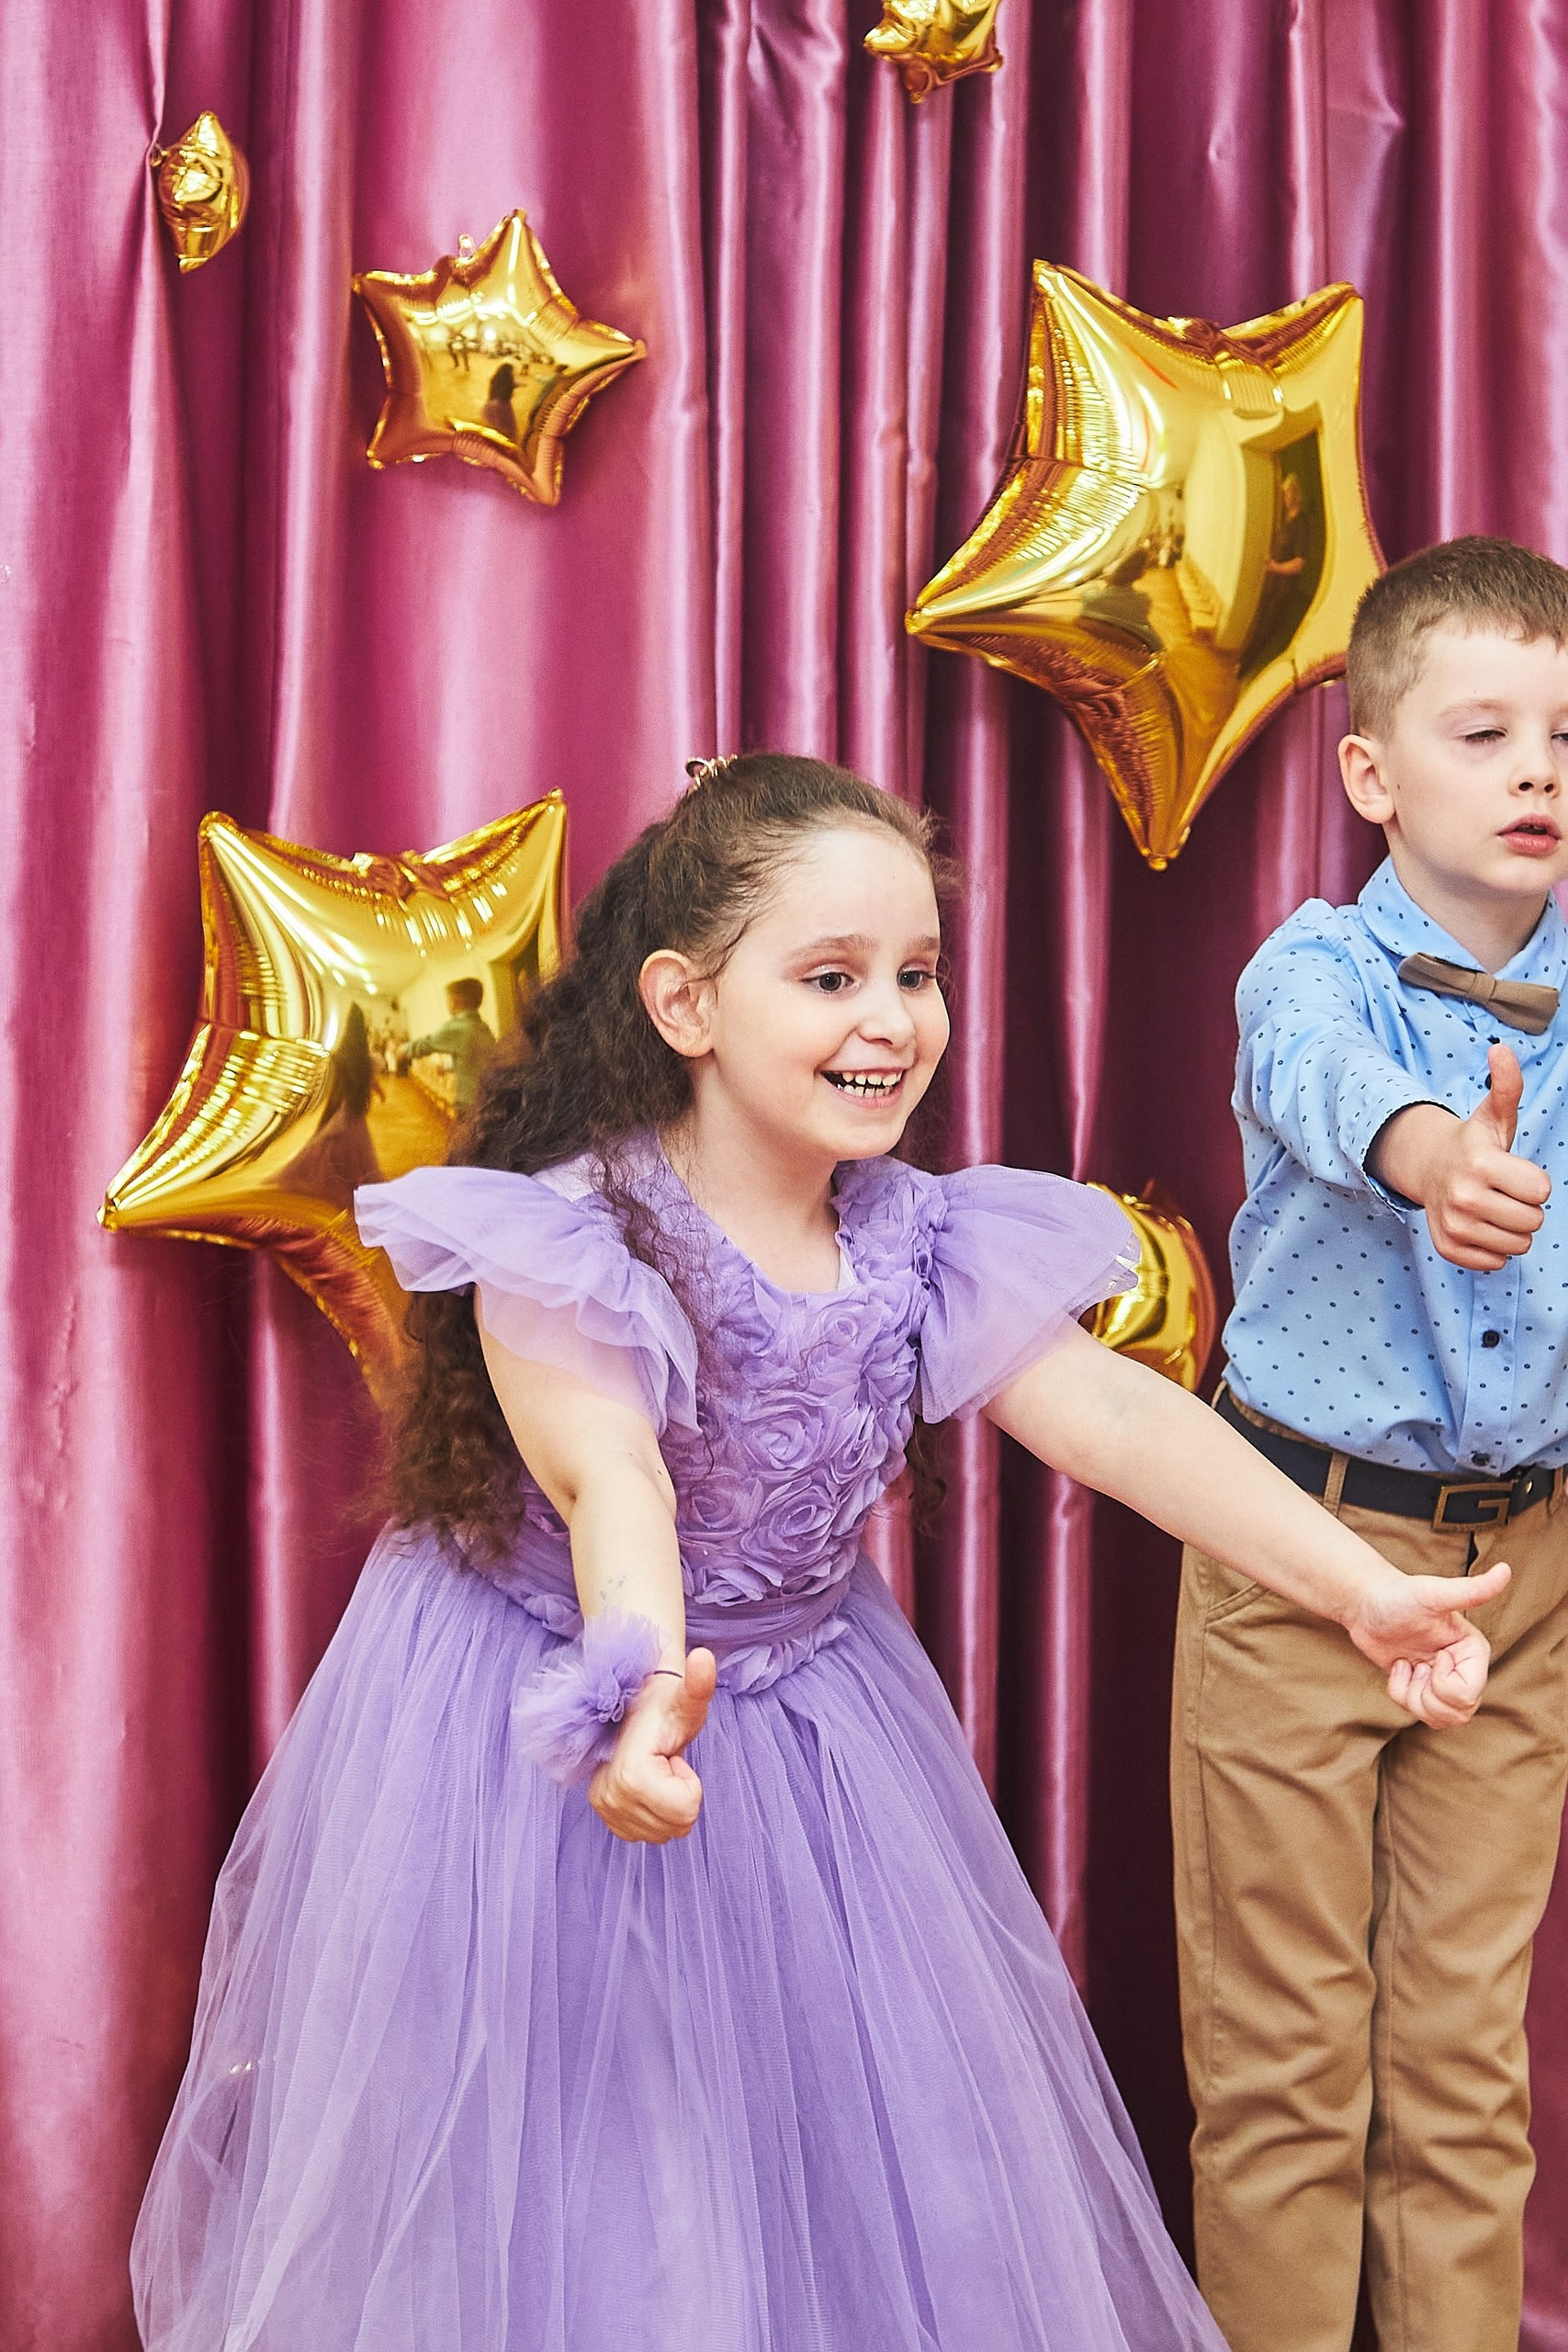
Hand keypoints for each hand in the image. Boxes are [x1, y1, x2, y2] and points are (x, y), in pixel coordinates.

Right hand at [589, 1648, 717, 1842]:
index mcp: (630, 1775)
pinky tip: (647, 1783)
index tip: (671, 1757)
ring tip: (655, 1769)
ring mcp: (605, 1808)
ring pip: (663, 1833)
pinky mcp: (606, 1816)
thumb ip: (698, 1683)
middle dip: (679, 1795)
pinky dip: (655, 1813)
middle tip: (664, 1763)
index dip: (688, 1783)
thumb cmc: (665, 1705)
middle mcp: (609, 1797)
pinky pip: (647, 1834)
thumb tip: (704, 1657)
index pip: (685, 1812)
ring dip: (667, 1803)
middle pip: (675, 1827)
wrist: (633, 1706)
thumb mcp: (687, 1698)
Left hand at [1343, 1558, 1509, 1726]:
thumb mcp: (1433, 1594)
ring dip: (1413, 1697)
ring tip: (1408, 1666)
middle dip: (1427, 1695)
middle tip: (1416, 1665)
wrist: (1367, 1604)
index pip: (1467, 1693)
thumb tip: (1506, 1570)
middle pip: (1458, 1712)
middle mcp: (1464, 1669)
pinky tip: (1399, 1668)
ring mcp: (1443, 1680)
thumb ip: (1471, 1590)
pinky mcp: (1423, 1687)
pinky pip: (1420, 1714)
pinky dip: (1402, 1695)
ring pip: (1440, 1718)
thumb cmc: (1399, 1595)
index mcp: (1474, 1652)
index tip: (1434, 1654)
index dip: (1442, 1680)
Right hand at [1372, 1045, 1548, 1269]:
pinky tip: (1481, 1225)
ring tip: (1495, 1208)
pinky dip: (1494, 1248)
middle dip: (1527, 1207)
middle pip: (1533, 1222)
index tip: (1516, 1172)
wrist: (1429, 1168)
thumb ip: (1506, 1084)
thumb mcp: (1494, 1114)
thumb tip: (1501, 1049)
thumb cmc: (1474, 1143)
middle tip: (1505, 1191)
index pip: (1541, 1191)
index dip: (1535, 1181)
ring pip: (1517, 1246)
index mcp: (1480, 1163)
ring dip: (1513, 1230)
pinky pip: (1495, 1263)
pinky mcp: (1448, 1247)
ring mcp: (1453, 1224)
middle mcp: (1464, 1196)